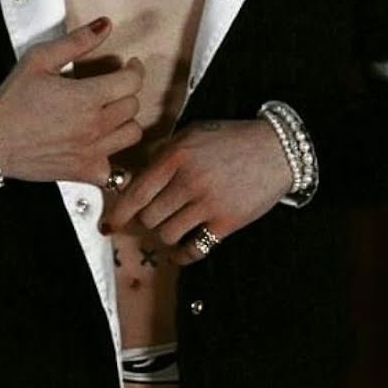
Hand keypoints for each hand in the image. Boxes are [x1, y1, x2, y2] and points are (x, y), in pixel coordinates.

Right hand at [0, 18, 143, 186]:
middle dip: (126, 92)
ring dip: (125, 121)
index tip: (130, 66)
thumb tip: (104, 26)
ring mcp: (91, 152)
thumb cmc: (11, 101)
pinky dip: (115, 158)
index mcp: (86, 97)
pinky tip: (104, 147)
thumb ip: (76, 41)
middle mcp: (94, 126)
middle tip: (114, 87)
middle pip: (133, 106)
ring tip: (111, 113)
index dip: (135, 69)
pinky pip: (116, 170)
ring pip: (131, 134)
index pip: (132, 81)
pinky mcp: (83, 172)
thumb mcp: (40, 59)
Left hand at [105, 118, 292, 264]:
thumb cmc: (231, 138)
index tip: (110, 224)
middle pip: (149, 218)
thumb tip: (137, 174)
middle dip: (147, 220)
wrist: (277, 148)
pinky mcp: (226, 222)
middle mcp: (188, 181)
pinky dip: (183, 253)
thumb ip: (164, 152)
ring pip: (167, 235)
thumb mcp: (192, 133)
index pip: (136, 192)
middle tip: (153, 217)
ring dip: (165, 235)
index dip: (119, 212)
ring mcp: (208, 204)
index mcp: (176, 156)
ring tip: (173, 225)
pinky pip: (194, 248)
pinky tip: (182, 249)